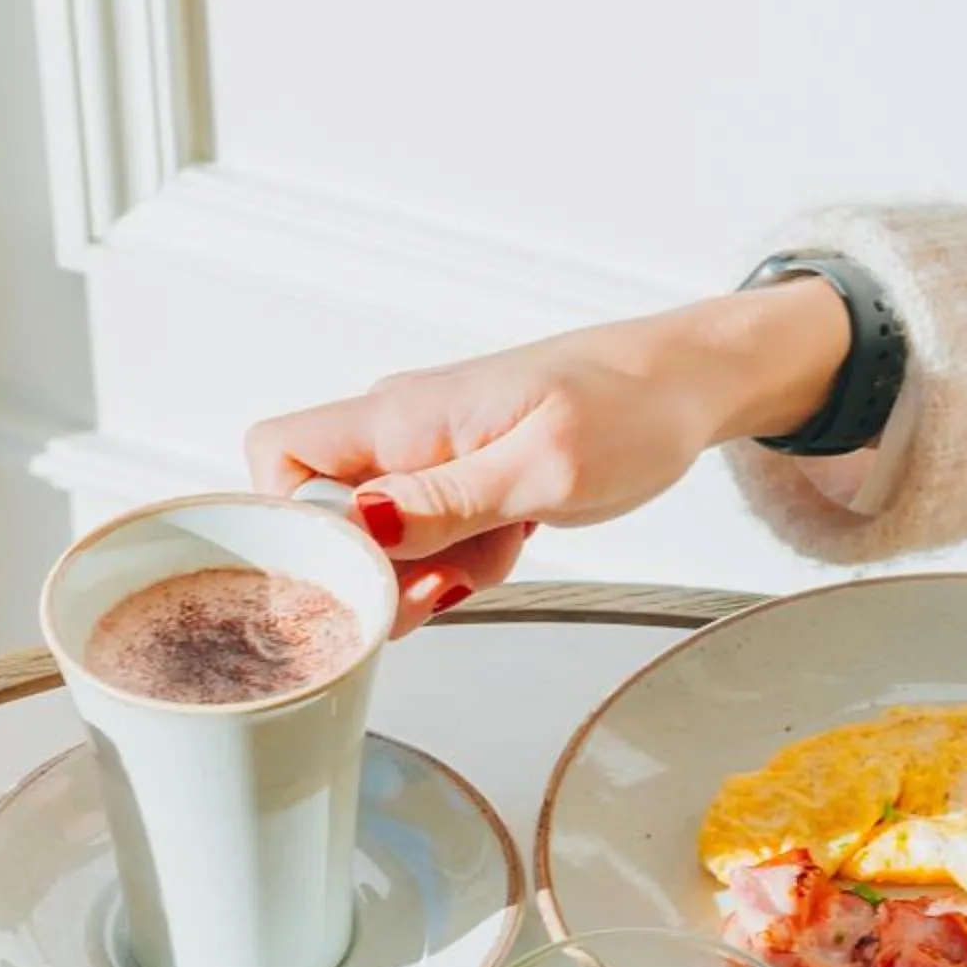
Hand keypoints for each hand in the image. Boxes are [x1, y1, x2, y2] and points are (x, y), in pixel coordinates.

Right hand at [245, 281, 849, 631]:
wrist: (687, 386)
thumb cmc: (630, 408)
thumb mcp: (543, 467)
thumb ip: (448, 502)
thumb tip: (361, 523)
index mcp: (403, 416)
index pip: (278, 456)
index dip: (293, 522)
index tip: (357, 570)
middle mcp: (401, 433)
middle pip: (328, 519)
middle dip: (380, 572)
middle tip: (448, 581)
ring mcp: (429, 458)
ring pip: (384, 543)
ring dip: (435, 570)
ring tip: (503, 545)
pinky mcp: (460, 482)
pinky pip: (432, 542)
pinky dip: (468, 560)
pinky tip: (515, 538)